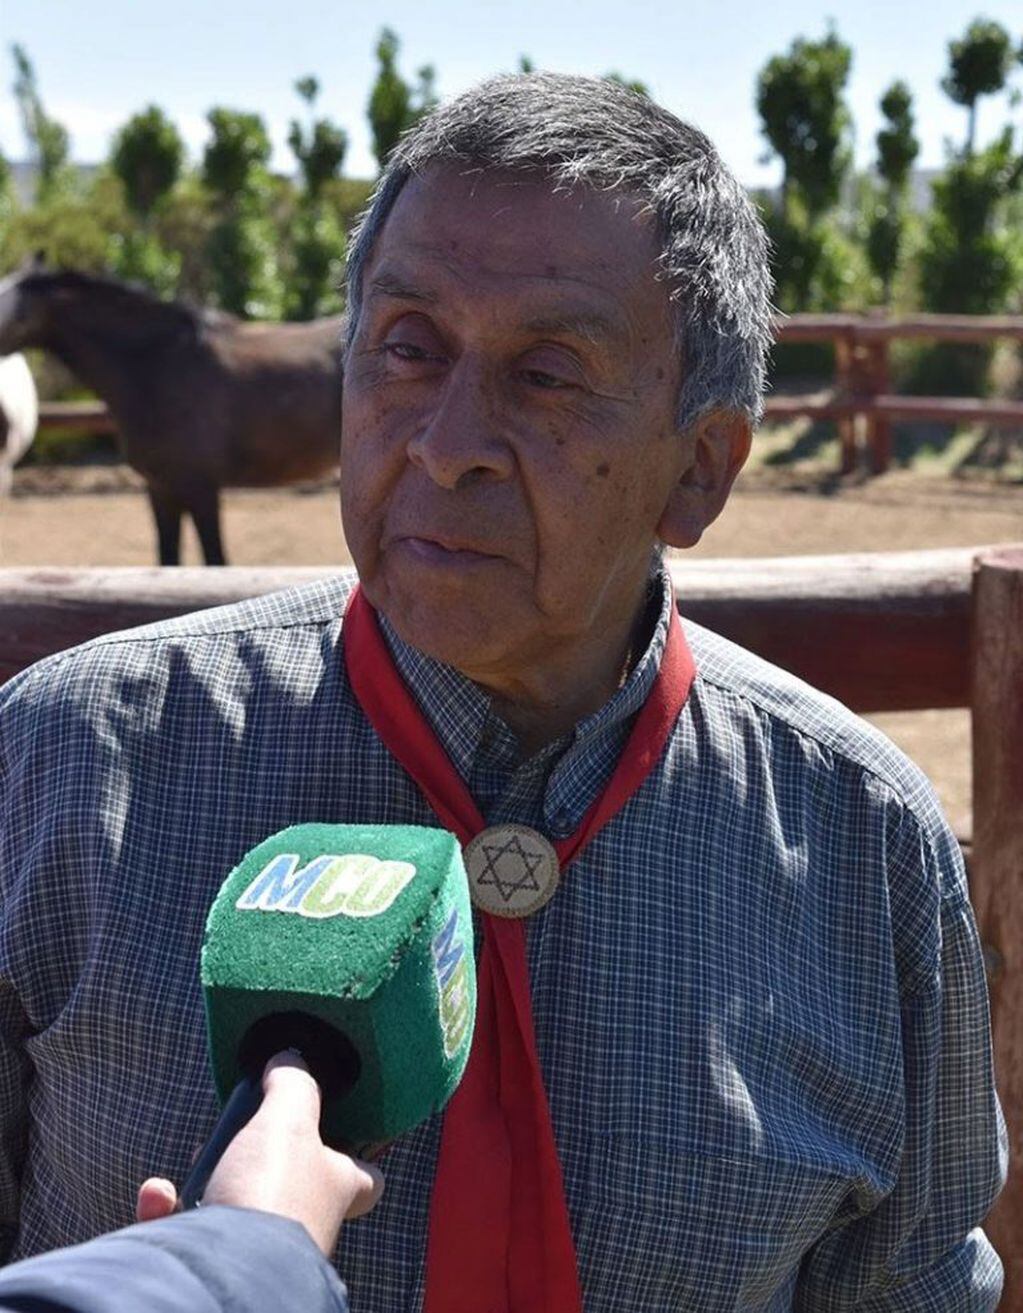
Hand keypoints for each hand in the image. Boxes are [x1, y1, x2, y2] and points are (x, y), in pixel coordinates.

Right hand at [137, 1051, 382, 1254]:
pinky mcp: (214, 1263)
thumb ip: (293, 1082)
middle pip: (290, 1183)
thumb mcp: (289, 1117)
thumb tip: (289, 1058)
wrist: (224, 1274)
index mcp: (336, 1188)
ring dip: (206, 1176)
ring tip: (198, 1159)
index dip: (356, 1153)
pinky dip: (166, 1208)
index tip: (336, 1126)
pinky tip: (159, 1194)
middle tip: (237, 1131)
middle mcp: (306, 1224)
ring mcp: (261, 1248)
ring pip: (234, 1203)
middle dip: (255, 1154)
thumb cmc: (271, 1191)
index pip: (365, 1177)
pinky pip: (186, 1230)